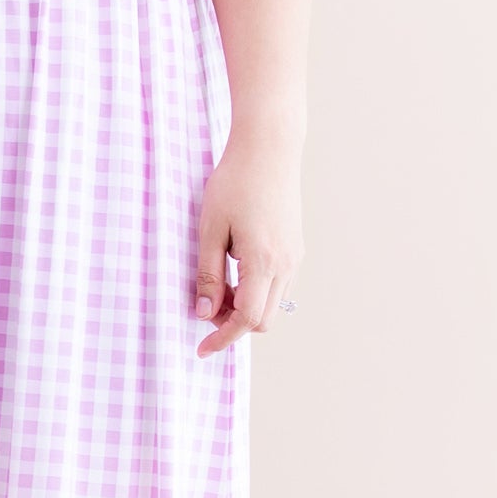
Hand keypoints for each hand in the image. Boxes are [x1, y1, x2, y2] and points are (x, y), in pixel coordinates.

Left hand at [194, 135, 302, 356]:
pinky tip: (235, 272)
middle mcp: (287, 264)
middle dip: (233, 324)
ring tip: (217, 286)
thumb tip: (205, 313)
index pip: (248, 319)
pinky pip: (278, 285)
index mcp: (264, 262)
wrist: (269, 148)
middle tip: (205, 307)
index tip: (201, 349)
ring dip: (246, 307)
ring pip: (273, 304)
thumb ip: (208, 275)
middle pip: (264, 319)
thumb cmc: (234, 183)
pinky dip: (257, 291)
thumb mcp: (210, 230)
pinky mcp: (295, 247)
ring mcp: (295, 256)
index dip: (223, 338)